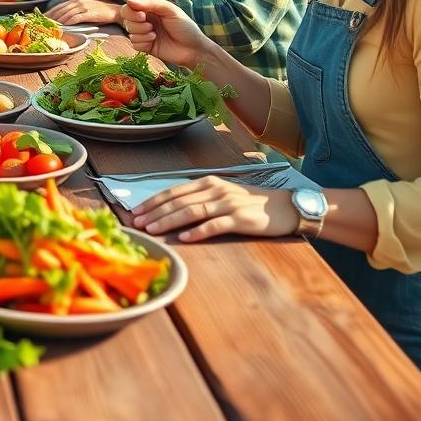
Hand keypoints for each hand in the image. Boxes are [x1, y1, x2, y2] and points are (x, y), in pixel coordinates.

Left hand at [46, 0, 120, 24]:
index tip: (41, 19)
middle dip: (50, 18)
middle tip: (42, 25)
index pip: (59, 6)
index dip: (49, 13)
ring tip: (49, 28)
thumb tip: (64, 19)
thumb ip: (75, 10)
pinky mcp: (89, 13)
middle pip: (60, 10)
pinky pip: (75, 18)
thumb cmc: (100, 10)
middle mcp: (78, 1)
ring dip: (57, 22)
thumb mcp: (85, 7)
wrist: (115, 10)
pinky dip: (68, 23)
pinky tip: (63, 27)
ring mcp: (83, 7)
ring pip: (66, 14)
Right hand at [119, 0, 210, 66]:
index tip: (142, 15)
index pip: (129, 7)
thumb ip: (150, 3)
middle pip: (126, 19)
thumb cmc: (184, 27)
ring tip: (154, 34)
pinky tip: (153, 41)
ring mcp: (144, 34)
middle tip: (150, 26)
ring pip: (129, 32)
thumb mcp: (170, 10)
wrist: (193, 49)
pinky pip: (133, 44)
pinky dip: (142, 42)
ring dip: (141, 33)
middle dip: (135, 23)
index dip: (131, 12)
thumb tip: (129, 1)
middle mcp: (145, 20)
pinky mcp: (145, 47)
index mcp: (149, 10)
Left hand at [132, 176, 299, 241]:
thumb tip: (171, 210)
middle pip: (178, 201)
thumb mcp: (222, 195)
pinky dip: (198, 231)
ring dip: (169, 221)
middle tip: (136, 224)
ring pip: (192, 211)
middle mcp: (215, 189)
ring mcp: (227, 203)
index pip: (173, 191)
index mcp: (207, 182)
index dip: (153, 201)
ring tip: (153, 231)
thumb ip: (200, 199)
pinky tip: (185, 238)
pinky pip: (215, 225)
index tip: (135, 211)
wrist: (285, 207)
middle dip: (155, 213)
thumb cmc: (250, 203)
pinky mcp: (241, 219)